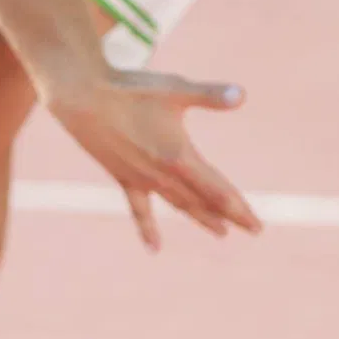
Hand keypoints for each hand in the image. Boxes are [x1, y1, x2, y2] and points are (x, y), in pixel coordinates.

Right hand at [42, 68, 262, 250]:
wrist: (82, 98)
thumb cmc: (130, 90)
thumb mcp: (175, 88)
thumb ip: (210, 95)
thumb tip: (242, 95)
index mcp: (180, 158)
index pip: (218, 191)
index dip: (239, 209)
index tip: (256, 226)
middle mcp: (163, 176)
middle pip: (204, 202)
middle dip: (229, 216)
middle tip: (252, 229)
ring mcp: (143, 180)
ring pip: (179, 205)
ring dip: (201, 218)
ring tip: (221, 232)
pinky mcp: (125, 178)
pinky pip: (140, 210)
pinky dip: (148, 229)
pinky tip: (154, 249)